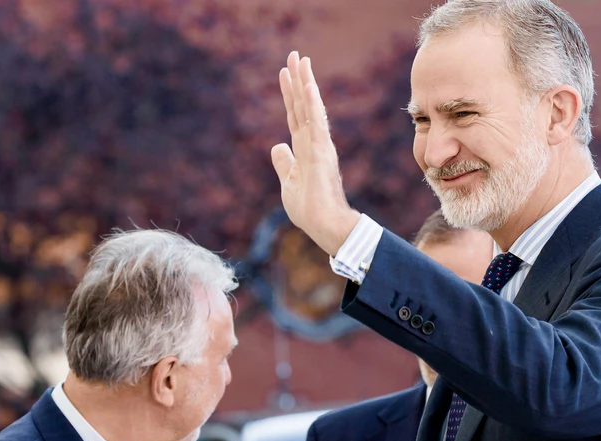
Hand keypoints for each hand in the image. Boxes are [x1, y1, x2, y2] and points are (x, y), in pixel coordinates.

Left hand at [270, 51, 359, 255]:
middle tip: (294, 54)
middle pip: (302, 105)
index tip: (285, 73)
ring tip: (300, 59)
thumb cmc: (309, 210)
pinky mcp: (321, 151)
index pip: (295, 116)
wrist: (324, 226)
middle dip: (297, 80)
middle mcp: (314, 143)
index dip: (289, 94)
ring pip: (310, 107)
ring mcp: (319, 145)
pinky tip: (309, 84)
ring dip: (304, 82)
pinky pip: (316, 122)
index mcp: (305, 150)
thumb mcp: (288, 183)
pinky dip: (312, 102)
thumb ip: (284, 163)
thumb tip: (276, 146)